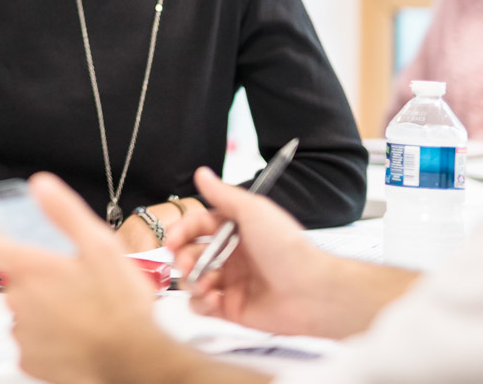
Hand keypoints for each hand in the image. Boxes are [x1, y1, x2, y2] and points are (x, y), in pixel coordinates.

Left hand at [0, 173, 188, 383]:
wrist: (134, 360)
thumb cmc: (120, 304)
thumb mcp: (100, 245)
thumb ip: (64, 213)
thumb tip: (40, 185)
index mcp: (30, 268)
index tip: (12, 242)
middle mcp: (19, 300)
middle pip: (12, 279)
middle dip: (35, 278)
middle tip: (70, 281)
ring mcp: (23, 333)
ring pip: (23, 310)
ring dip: (42, 308)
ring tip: (77, 309)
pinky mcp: (30, 361)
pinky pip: (30, 341)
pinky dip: (46, 338)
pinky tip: (73, 334)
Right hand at [166, 167, 393, 340]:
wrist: (311, 290)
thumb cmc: (286, 247)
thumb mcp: (253, 211)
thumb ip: (223, 194)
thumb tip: (202, 173)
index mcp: (235, 230)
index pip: (197, 226)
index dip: (181, 231)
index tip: (171, 240)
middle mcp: (231, 256)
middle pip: (190, 253)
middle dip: (182, 258)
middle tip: (186, 263)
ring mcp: (230, 283)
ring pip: (193, 280)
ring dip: (191, 281)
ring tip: (203, 284)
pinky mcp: (232, 310)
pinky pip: (202, 307)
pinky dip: (200, 303)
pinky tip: (213, 300)